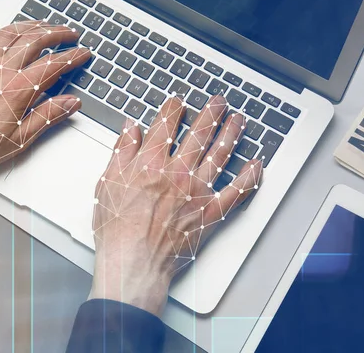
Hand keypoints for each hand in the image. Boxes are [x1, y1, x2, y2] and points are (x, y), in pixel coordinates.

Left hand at [0, 21, 90, 172]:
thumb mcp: (18, 140)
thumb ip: (47, 117)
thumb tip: (71, 103)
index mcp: (18, 89)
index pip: (53, 64)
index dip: (72, 56)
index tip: (82, 53)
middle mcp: (1, 70)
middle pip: (36, 40)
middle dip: (58, 33)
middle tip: (70, 33)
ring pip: (14, 32)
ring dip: (34, 25)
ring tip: (47, 25)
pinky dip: (8, 29)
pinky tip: (14, 29)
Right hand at [89, 95, 262, 315]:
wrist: (133, 261)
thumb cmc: (116, 227)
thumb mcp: (107, 182)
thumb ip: (122, 151)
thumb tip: (131, 128)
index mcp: (151, 162)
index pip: (166, 125)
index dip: (173, 108)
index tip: (177, 102)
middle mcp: (178, 171)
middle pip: (199, 134)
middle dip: (210, 113)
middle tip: (219, 101)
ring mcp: (197, 191)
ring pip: (220, 155)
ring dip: (231, 134)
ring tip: (238, 120)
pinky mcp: (209, 212)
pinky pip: (235, 192)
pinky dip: (249, 177)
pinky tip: (256, 165)